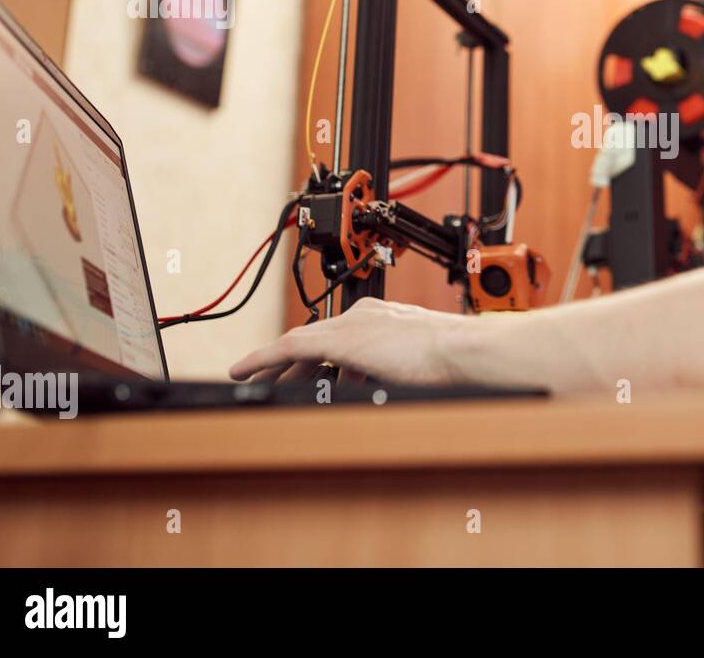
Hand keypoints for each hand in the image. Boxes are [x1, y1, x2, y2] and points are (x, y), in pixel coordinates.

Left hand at [229, 297, 468, 386]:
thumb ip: (394, 369)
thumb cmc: (451, 360)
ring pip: (298, 344)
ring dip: (276, 366)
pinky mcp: (340, 340)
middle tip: (271, 379)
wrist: (459, 350)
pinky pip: (288, 349)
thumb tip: (381, 386)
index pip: (337, 335)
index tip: (305, 370)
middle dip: (290, 362)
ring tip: (257, 382)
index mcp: (382, 318)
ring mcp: (350, 326)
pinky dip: (262, 360)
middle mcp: (362, 316)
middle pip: (313, 338)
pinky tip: (244, 372)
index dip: (316, 355)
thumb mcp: (416, 364)